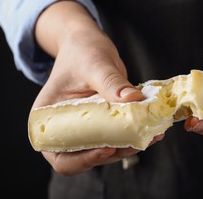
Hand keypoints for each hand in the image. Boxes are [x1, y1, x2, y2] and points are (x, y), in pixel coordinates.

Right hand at [31, 1, 163, 174]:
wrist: (88, 44)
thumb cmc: (82, 51)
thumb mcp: (95, 64)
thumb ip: (111, 83)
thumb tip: (134, 100)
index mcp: (49, 121)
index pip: (61, 156)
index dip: (83, 159)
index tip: (107, 148)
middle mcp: (65, 129)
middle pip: (87, 156)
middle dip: (114, 153)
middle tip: (138, 142)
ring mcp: (85, 128)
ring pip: (106, 150)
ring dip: (129, 146)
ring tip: (151, 134)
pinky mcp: (103, 123)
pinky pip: (118, 136)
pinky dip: (135, 135)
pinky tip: (153, 129)